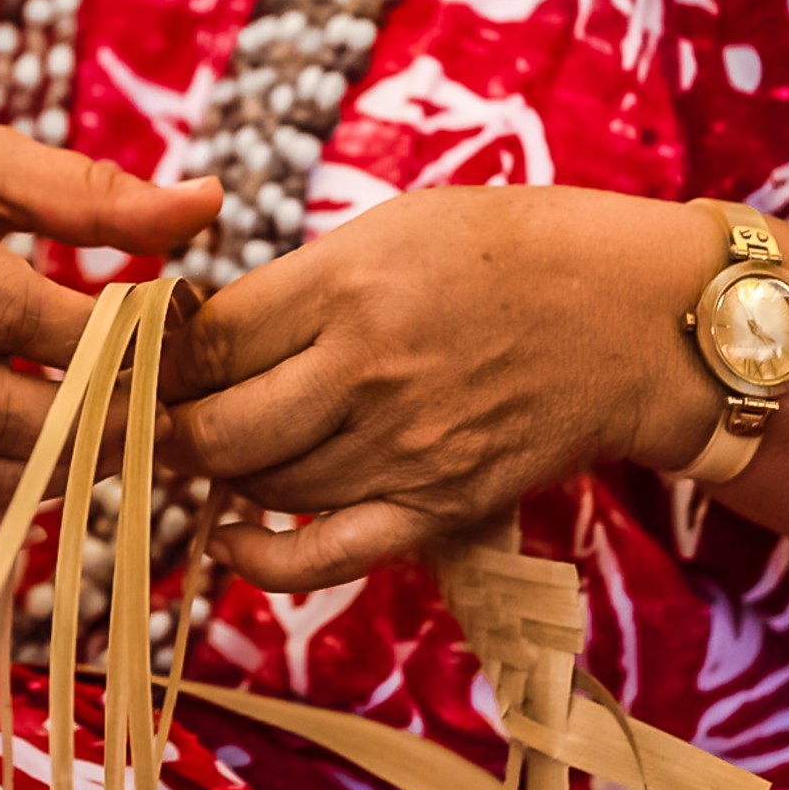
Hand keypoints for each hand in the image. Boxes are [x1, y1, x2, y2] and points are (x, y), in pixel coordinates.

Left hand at [158, 185, 718, 591]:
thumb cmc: (508, 253)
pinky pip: (324, 557)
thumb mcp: (391, 229)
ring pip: (263, 487)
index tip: (152, 357)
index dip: (164, 356)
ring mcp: (405, 449)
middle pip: (218, 428)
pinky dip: (261, 560)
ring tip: (224, 443)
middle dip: (173, 427)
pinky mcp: (439, 507)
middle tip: (167, 414)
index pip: (209, 342)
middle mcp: (369, 373)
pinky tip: (229, 538)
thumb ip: (297, 286)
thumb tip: (201, 333)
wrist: (636, 315)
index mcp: (348, 287)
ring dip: (224, 473)